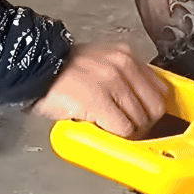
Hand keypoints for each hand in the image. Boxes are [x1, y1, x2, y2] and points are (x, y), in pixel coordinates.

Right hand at [32, 41, 167, 137]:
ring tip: (109, 130)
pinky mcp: (98, 100)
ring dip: (127, 132)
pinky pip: (122, 129)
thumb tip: (138, 103)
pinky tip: (101, 130)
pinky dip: (115, 137)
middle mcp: (122, 65)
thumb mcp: (100, 63)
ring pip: (140, 122)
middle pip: (155, 108)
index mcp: (126, 56)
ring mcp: (111, 82)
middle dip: (143, 124)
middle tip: (126, 129)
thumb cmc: (61, 70)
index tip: (142, 118)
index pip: (160, 89)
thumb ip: (122, 77)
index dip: (151, 109)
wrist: (33, 67)